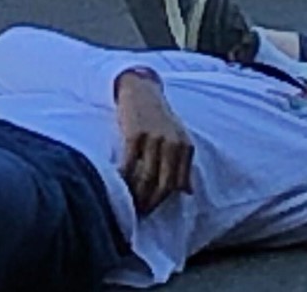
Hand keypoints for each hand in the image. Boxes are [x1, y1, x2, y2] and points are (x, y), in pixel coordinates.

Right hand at [114, 69, 193, 214]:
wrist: (142, 92)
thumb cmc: (160, 119)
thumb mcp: (178, 138)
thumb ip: (183, 164)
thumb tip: (188, 192)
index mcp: (185, 146)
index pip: (177, 182)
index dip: (164, 199)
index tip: (152, 210)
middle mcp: (173, 143)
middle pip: (163, 183)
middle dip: (151, 202)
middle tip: (139, 214)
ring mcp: (155, 139)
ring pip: (146, 177)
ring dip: (137, 195)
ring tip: (128, 205)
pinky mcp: (135, 135)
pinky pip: (129, 164)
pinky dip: (123, 179)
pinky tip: (117, 186)